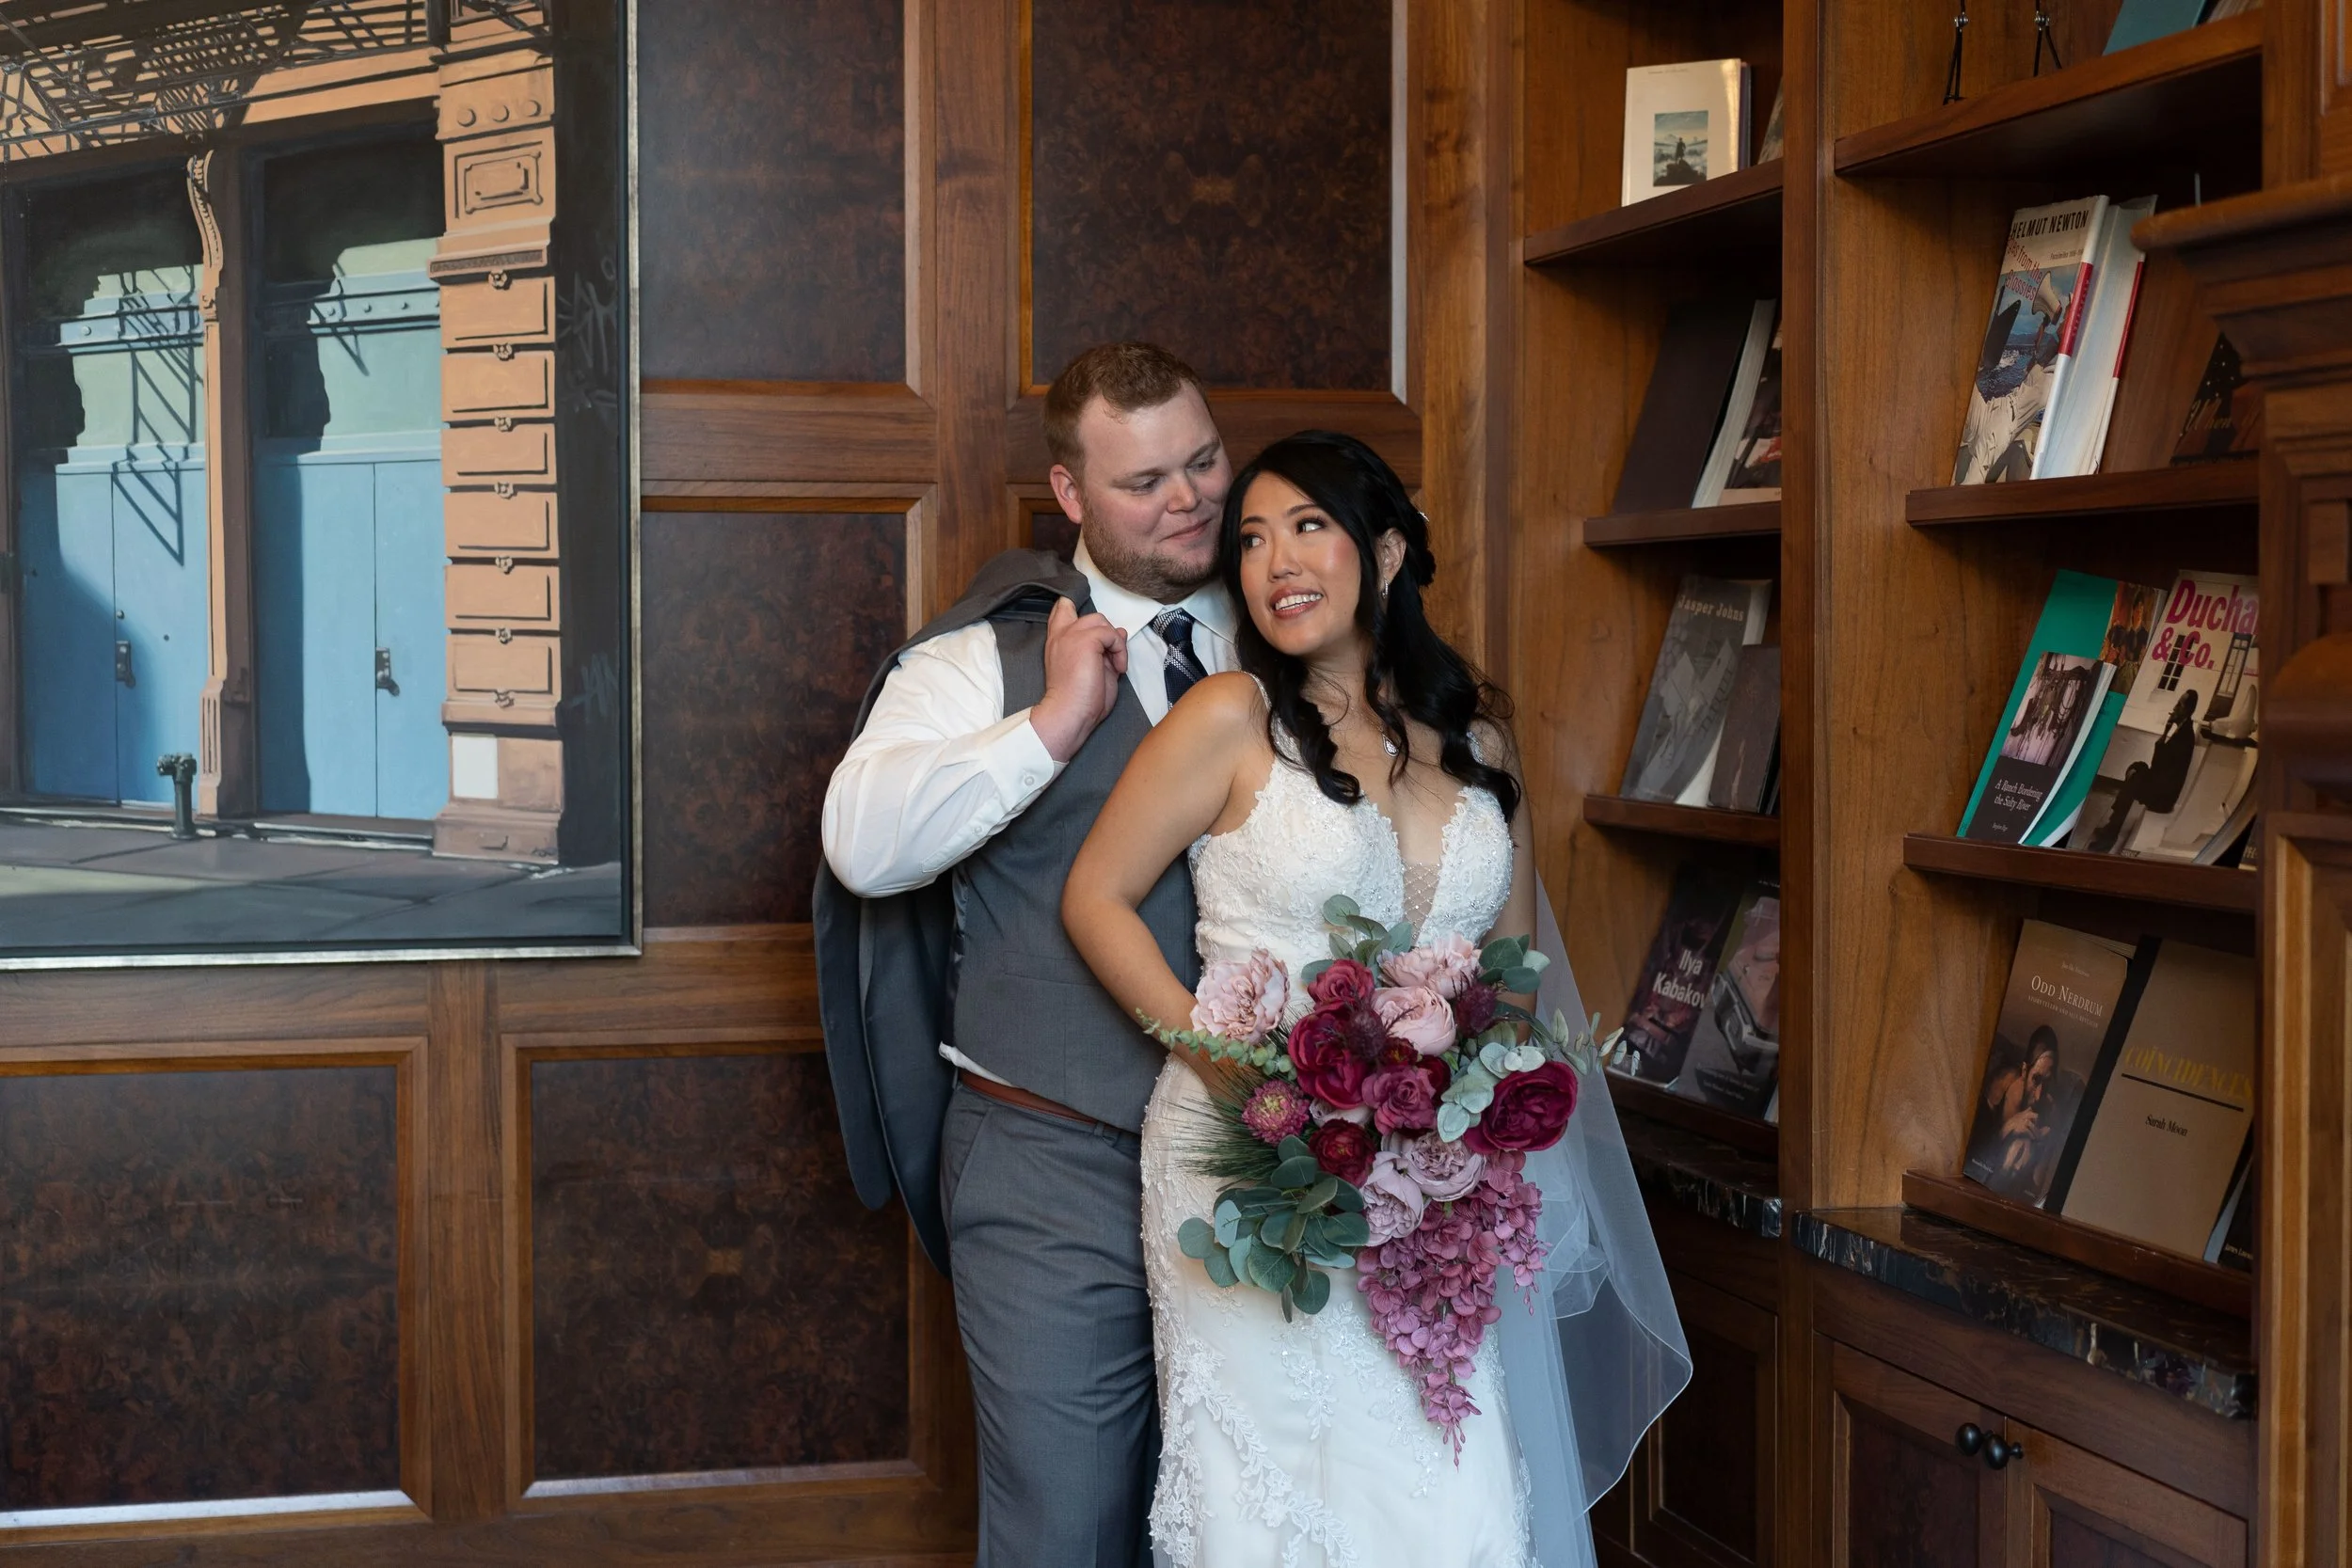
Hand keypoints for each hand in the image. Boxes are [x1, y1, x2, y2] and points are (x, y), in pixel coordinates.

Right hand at [1030, 596, 1127, 761]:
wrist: (1069, 714)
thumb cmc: (1079, 701)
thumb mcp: (1095, 668)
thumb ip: (1104, 649)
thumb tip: (1120, 632)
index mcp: (1058, 641)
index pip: (1063, 609)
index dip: (1081, 611)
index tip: (1094, 633)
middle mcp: (1062, 634)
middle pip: (1093, 616)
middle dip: (1107, 634)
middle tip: (1110, 660)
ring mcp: (1072, 635)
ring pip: (1102, 621)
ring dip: (1115, 643)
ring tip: (1115, 665)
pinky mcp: (1086, 640)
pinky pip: (1112, 634)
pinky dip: (1120, 650)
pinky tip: (1117, 668)